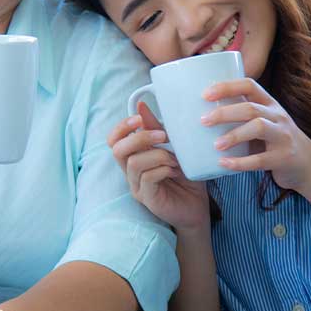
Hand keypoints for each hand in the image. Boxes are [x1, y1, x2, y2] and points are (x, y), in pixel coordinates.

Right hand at [107, 102, 209, 231]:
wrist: (197, 206)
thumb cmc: (185, 177)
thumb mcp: (174, 148)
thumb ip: (157, 129)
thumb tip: (142, 105)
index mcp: (134, 157)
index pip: (113, 140)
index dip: (122, 127)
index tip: (140, 118)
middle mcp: (130, 172)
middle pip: (117, 150)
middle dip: (140, 138)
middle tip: (163, 136)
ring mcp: (136, 186)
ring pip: (134, 163)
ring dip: (158, 155)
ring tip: (175, 159)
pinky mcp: (147, 198)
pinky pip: (147, 178)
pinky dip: (163, 169)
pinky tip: (176, 171)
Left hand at [202, 78, 310, 193]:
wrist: (309, 165)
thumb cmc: (276, 141)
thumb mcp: (264, 122)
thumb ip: (242, 116)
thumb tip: (201, 114)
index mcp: (270, 104)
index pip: (249, 85)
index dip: (227, 87)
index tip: (205, 95)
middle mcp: (278, 116)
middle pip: (250, 108)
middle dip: (225, 113)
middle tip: (204, 121)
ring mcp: (283, 137)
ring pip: (258, 127)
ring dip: (234, 135)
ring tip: (216, 145)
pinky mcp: (284, 158)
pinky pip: (260, 160)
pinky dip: (240, 162)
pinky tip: (224, 164)